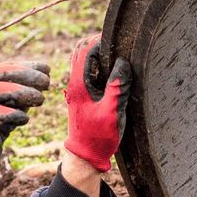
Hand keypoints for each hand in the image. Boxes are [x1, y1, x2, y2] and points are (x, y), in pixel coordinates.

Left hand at [63, 34, 130, 172]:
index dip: (101, 41)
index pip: (85, 49)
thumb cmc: (99, 136)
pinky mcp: (81, 95)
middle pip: (80, 50)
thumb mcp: (113, 111)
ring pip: (82, 60)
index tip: (118, 41)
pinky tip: (112, 73)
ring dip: (97, 55)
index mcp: (79, 84)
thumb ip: (118, 86)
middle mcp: (74, 83)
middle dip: (98, 44)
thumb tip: (123, 62)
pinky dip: (97, 66)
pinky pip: (86, 72)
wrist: (85, 155)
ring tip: (117, 58)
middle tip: (118, 46)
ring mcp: (76, 88)